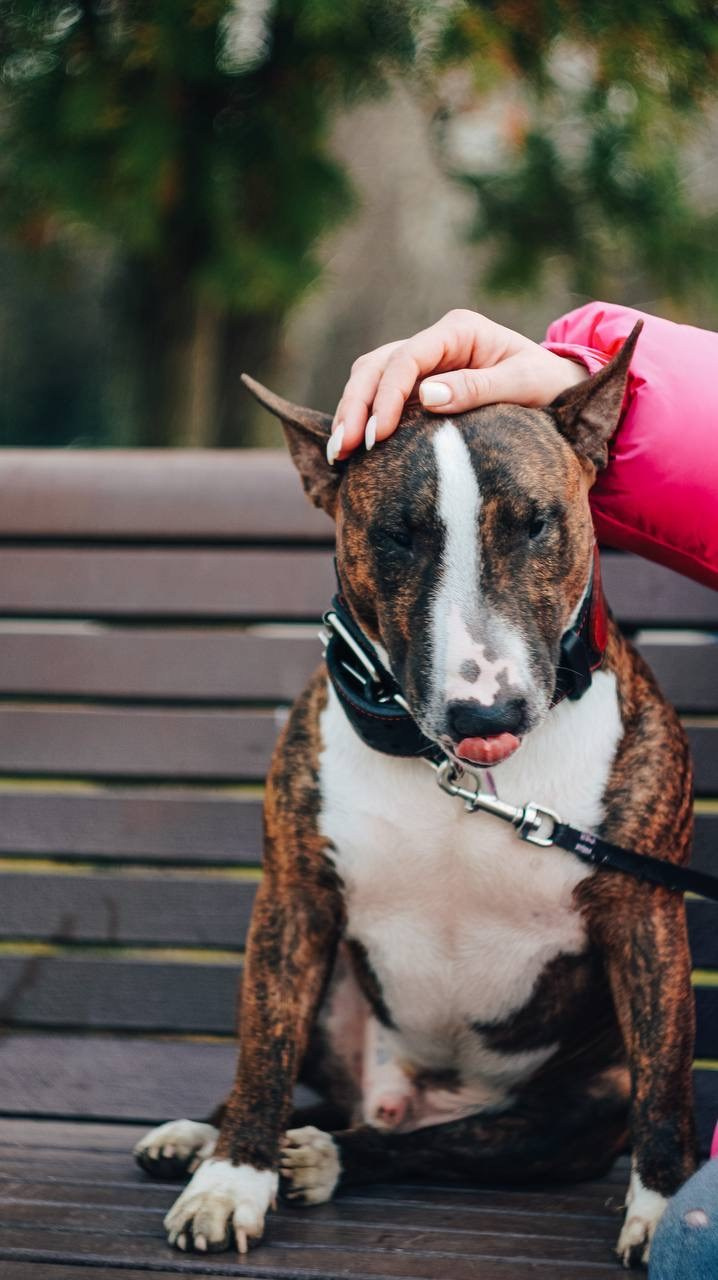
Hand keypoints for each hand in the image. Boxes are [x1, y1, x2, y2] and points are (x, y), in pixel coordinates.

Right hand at [328, 308, 587, 460]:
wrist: (560, 388)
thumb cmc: (548, 383)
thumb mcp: (524, 385)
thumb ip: (478, 388)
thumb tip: (427, 396)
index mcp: (458, 330)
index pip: (407, 358)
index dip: (387, 396)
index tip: (378, 435)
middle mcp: (435, 341)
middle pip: (377, 365)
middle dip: (356, 406)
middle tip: (343, 449)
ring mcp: (424, 361)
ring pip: (370, 377)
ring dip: (351, 412)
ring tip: (339, 453)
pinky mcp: (419, 385)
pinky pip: (380, 395)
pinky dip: (363, 418)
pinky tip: (351, 447)